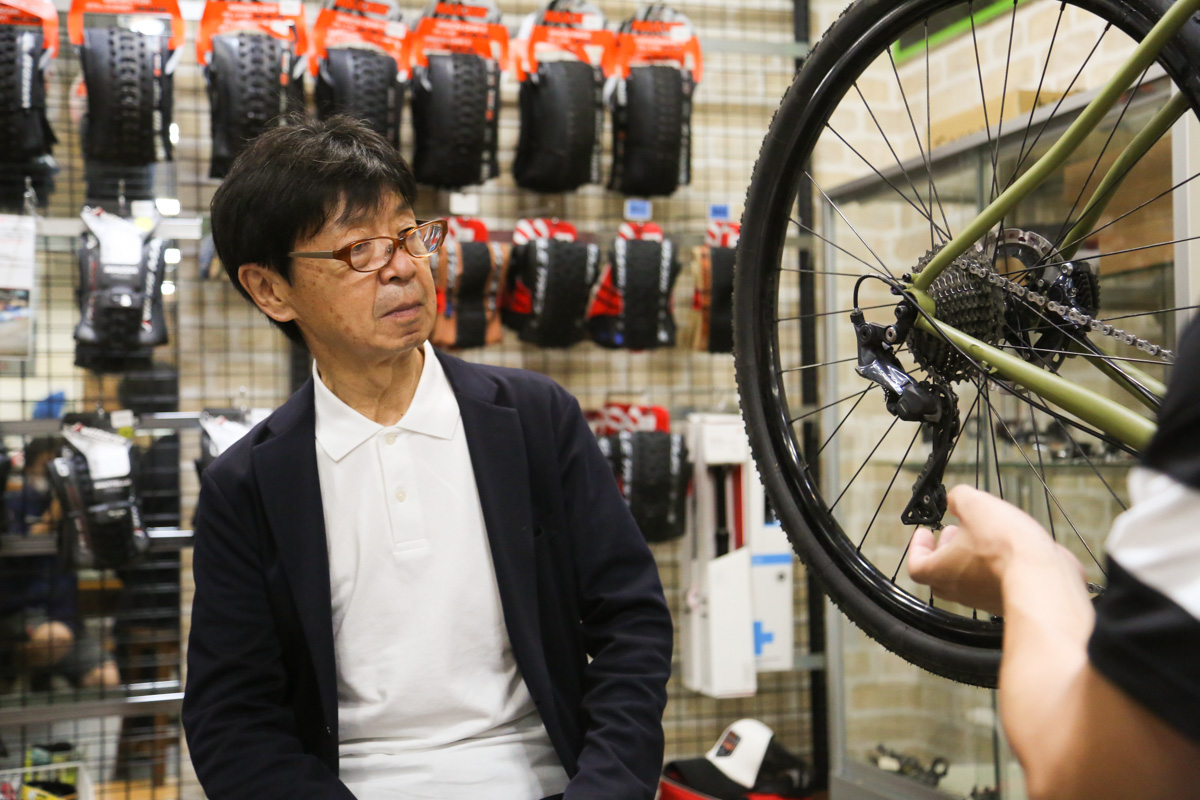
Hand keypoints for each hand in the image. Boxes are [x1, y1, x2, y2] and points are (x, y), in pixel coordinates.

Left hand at [907, 485, 1080, 614]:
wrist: (1044, 578)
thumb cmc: (1004, 547)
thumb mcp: (974, 504)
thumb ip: (958, 498)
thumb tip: (955, 498)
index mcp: (940, 571)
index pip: (915, 565)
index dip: (918, 547)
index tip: (925, 533)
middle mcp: (959, 590)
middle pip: (940, 574)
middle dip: (945, 550)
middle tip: (953, 532)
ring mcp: (983, 599)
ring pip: (968, 579)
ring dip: (971, 556)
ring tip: (982, 535)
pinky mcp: (1007, 599)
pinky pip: (993, 583)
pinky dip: (994, 566)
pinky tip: (1007, 548)